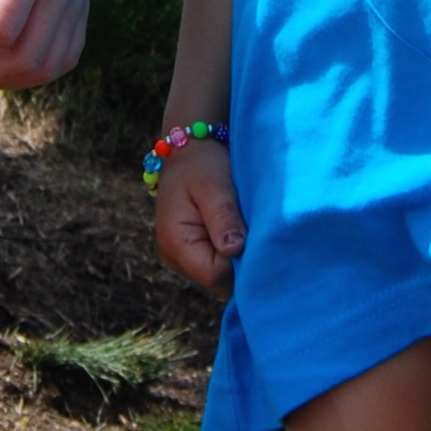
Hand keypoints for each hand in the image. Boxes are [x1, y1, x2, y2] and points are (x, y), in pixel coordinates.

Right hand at [153, 148, 244, 294]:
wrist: (189, 150)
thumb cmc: (201, 164)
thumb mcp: (214, 186)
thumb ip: (223, 218)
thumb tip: (235, 250)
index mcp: (175, 243)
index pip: (215, 275)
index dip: (240, 263)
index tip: (255, 237)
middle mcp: (175, 257)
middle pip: (219, 281)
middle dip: (241, 262)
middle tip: (255, 230)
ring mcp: (183, 258)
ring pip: (221, 275)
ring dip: (238, 256)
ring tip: (246, 226)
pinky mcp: (194, 252)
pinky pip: (219, 264)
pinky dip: (233, 251)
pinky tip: (240, 230)